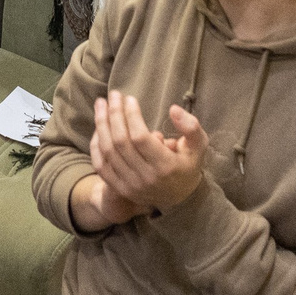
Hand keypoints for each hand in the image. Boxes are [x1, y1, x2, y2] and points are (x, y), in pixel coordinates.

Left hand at [86, 92, 208, 215]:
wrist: (180, 199)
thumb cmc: (188, 165)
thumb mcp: (199, 145)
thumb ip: (191, 126)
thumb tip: (173, 109)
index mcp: (165, 166)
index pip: (140, 137)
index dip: (132, 115)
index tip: (130, 98)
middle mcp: (145, 177)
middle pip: (121, 142)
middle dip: (114, 114)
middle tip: (113, 95)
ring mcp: (130, 185)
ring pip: (108, 152)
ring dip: (101, 124)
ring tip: (101, 104)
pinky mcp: (120, 188)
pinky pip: (101, 165)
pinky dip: (96, 144)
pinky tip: (98, 126)